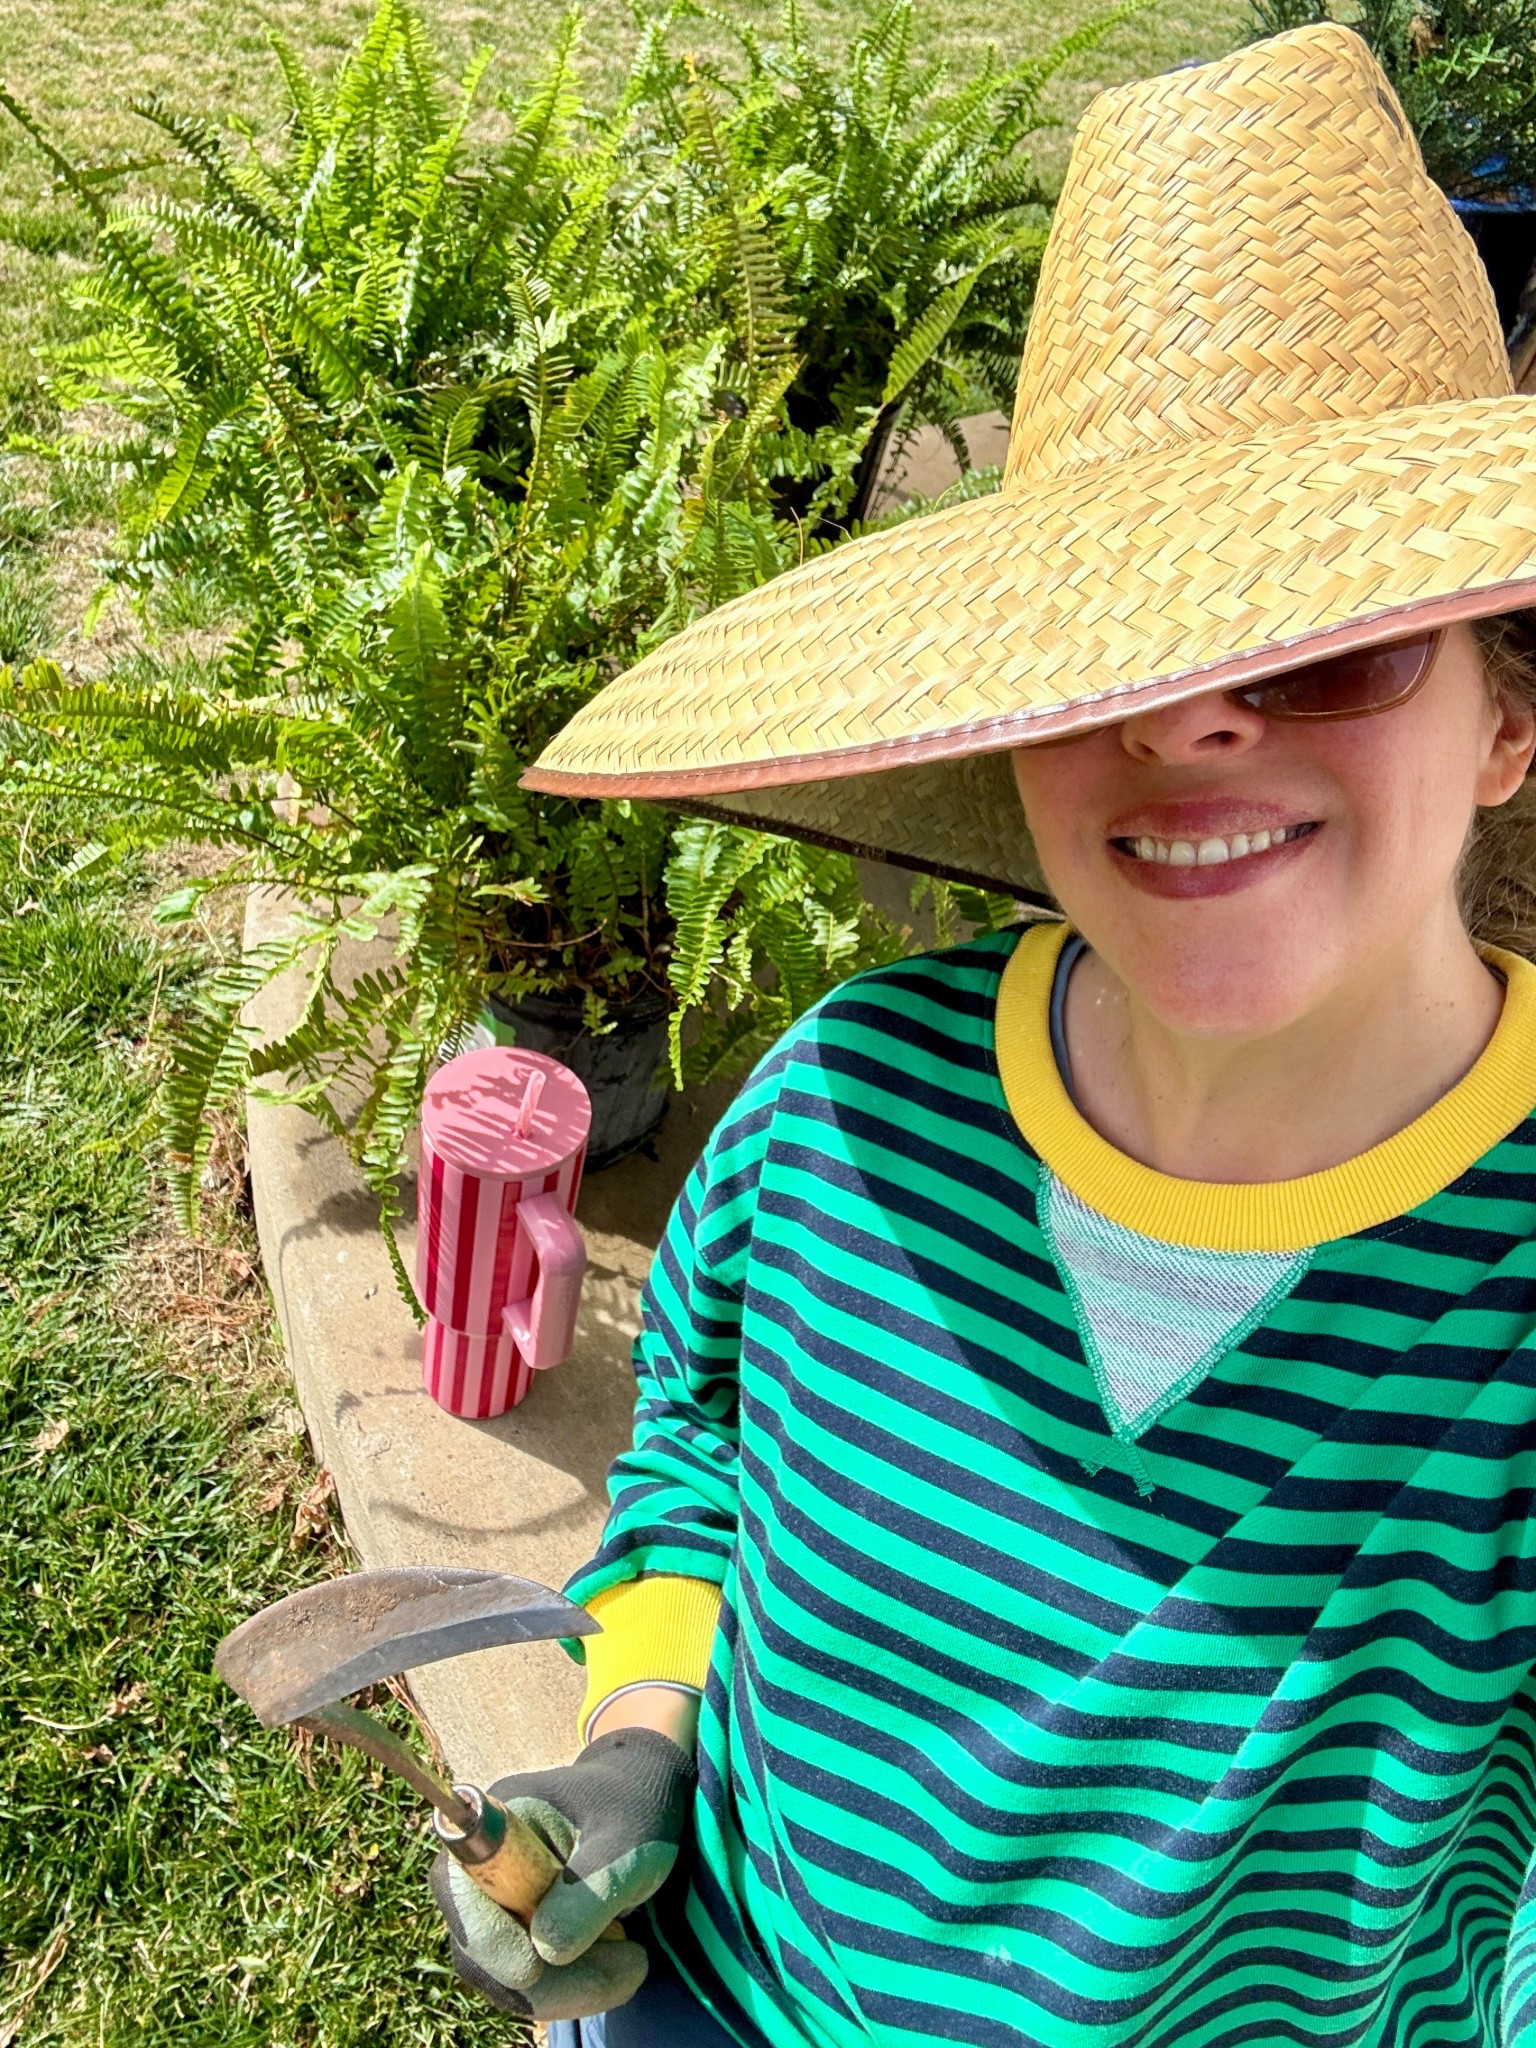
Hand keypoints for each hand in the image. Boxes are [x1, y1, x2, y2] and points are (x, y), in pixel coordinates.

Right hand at [430, 1725, 696, 2020]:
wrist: (645, 1804)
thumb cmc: (635, 1808)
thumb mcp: (628, 1841)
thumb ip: (589, 1892)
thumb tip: (545, 1952)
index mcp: (497, 1819)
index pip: (458, 1889)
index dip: (487, 1936)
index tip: (534, 1968)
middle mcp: (482, 1864)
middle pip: (479, 1948)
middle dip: (548, 1980)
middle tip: (630, 1968)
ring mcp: (496, 1902)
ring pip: (504, 1977)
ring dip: (569, 1989)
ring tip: (634, 1963)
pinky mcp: (516, 1932)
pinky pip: (528, 1983)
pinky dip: (573, 1988)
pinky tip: (620, 1964)